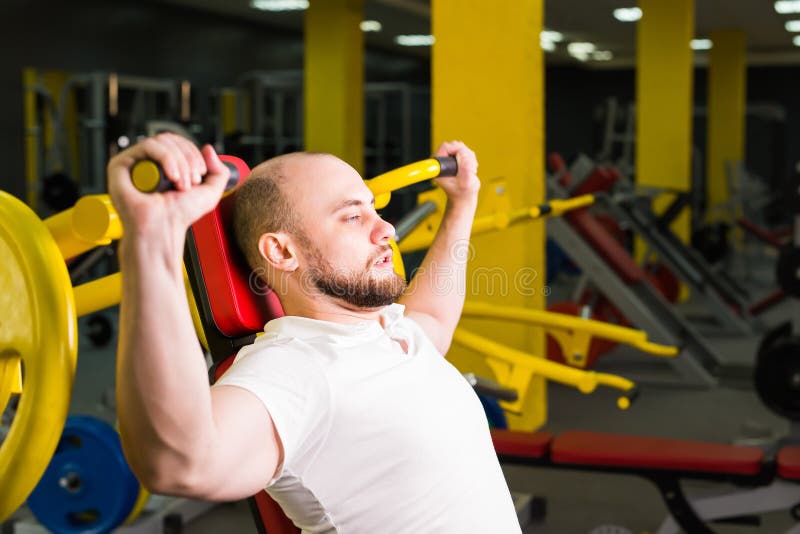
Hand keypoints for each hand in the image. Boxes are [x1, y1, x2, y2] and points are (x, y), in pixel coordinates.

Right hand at [107, 133, 229, 237]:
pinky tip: (172, 177)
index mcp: (164, 165)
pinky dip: (167, 159)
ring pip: (162, 141)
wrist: (163, 229)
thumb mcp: (210, 193)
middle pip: (172, 139)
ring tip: (181, 184)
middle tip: (192, 181)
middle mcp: (148, 162)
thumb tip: (208, 148)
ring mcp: (135, 162)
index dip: (194, 154)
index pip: (180, 143)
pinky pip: (148, 146)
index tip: (199, 174)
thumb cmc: (180, 216)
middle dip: (189, 158)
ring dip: (180, 162)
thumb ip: (219, 171)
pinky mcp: (121, 164)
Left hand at [433, 140, 479, 204]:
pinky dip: (470, 157)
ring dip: (469, 156)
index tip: (464, 161)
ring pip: (461, 147)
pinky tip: (471, 167)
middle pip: (454, 145)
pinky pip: (464, 150)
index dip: (457, 151)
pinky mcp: (454, 157)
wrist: (463, 195)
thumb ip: (465, 170)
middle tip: (471, 167)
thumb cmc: (461, 192)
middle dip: (466, 154)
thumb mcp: (465, 183)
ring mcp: (447, 158)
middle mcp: (440, 161)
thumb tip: (464, 155)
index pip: (445, 147)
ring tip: (471, 169)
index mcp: (437, 167)